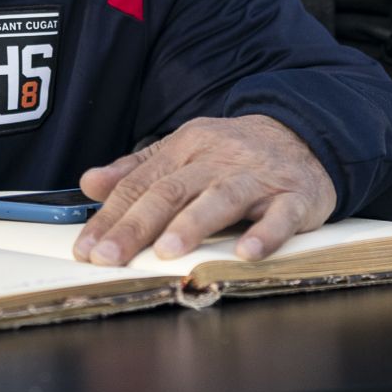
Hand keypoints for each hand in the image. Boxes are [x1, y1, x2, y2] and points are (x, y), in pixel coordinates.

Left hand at [72, 114, 336, 266]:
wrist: (305, 134)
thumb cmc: (235, 154)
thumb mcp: (184, 151)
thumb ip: (137, 170)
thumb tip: (89, 184)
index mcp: (187, 147)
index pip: (141, 183)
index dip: (111, 217)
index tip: (86, 249)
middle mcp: (219, 159)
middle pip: (171, 191)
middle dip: (137, 226)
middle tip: (110, 258)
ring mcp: (258, 178)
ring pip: (221, 199)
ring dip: (193, 225)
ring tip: (167, 251)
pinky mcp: (295, 197)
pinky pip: (280, 217)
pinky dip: (265, 235)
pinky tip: (247, 253)